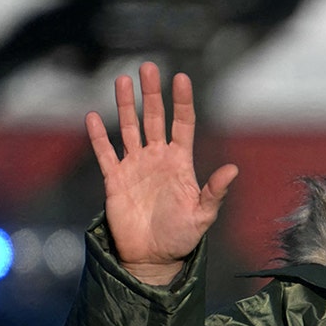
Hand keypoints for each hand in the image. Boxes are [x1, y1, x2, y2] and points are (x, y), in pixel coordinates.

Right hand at [86, 62, 238, 284]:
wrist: (153, 258)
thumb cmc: (182, 237)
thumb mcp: (202, 216)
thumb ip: (214, 192)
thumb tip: (233, 169)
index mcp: (180, 163)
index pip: (182, 124)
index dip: (182, 102)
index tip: (181, 78)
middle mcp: (157, 159)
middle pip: (154, 118)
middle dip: (151, 93)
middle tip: (148, 67)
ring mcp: (135, 167)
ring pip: (129, 128)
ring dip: (125, 105)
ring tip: (122, 80)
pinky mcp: (115, 180)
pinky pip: (105, 153)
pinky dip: (98, 137)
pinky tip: (93, 117)